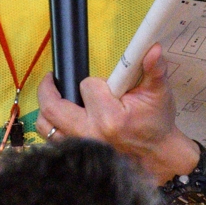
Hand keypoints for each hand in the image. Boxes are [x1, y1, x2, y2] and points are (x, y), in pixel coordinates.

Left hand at [35, 43, 199, 184]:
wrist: (158, 155)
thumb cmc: (156, 124)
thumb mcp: (159, 94)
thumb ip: (154, 69)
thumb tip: (152, 48)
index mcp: (110, 118)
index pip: (86, 86)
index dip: (94, 82)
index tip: (106, 86)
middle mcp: (91, 134)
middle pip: (53, 107)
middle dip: (49, 89)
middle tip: (51, 79)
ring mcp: (82, 147)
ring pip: (46, 126)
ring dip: (46, 109)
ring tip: (52, 96)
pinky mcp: (78, 155)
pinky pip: (52, 141)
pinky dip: (51, 127)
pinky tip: (58, 117)